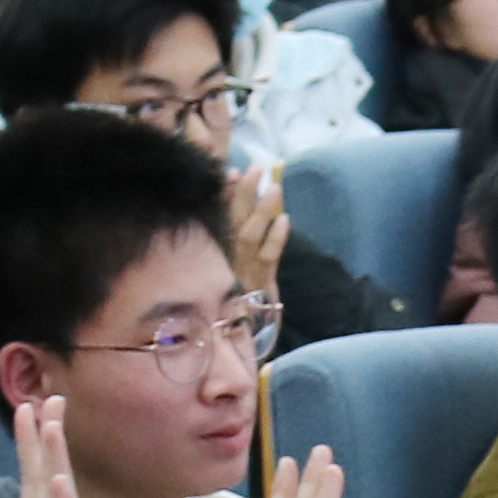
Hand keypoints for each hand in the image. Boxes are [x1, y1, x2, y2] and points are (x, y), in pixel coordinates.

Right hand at [226, 163, 288, 302]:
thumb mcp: (219, 256)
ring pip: (251, 237)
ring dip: (262, 212)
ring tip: (275, 189)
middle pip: (234, 220)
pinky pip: (269, 259)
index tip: (231, 171)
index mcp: (212, 247)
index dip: (223, 193)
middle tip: (256, 170)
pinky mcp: (261, 282)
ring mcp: (243, 269)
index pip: (216, 215)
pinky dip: (276, 239)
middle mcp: (224, 255)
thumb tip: (231, 187)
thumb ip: (221, 225)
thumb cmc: (227, 285)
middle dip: (244, 194)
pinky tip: (285, 220)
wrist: (233, 328)